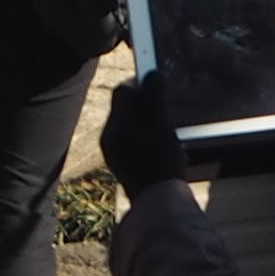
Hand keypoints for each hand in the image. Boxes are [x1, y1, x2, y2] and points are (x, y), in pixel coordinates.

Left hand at [100, 74, 185, 198]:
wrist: (159, 202)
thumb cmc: (162, 162)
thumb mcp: (162, 126)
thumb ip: (155, 98)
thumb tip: (152, 72)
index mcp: (116, 125)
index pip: (123, 91)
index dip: (140, 84)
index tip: (158, 86)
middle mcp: (109, 137)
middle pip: (124, 108)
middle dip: (144, 105)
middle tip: (165, 111)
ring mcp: (113, 152)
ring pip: (127, 124)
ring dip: (145, 122)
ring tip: (166, 131)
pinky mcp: (121, 164)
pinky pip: (129, 141)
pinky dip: (143, 137)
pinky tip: (161, 147)